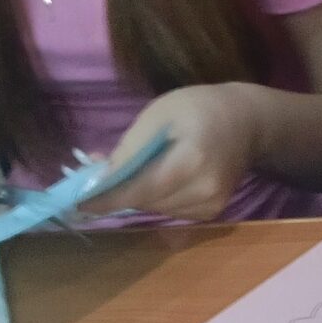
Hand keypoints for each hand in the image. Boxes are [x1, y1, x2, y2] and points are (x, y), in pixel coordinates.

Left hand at [84, 83, 267, 222]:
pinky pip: (170, 212)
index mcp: (191, 160)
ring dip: (135, 197)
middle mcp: (204, 190)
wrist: (245, 122)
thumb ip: (130, 148)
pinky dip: (155, 199)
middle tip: (93, 181)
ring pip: (156, 210)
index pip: (140, 189)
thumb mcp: (159, 114)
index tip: (76, 203)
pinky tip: (158, 179)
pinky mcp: (211, 214)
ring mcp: (211, 206)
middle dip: (117, 194)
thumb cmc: (198, 108)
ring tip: (127, 175)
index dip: (107, 198)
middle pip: (146, 202)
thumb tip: (98, 176)